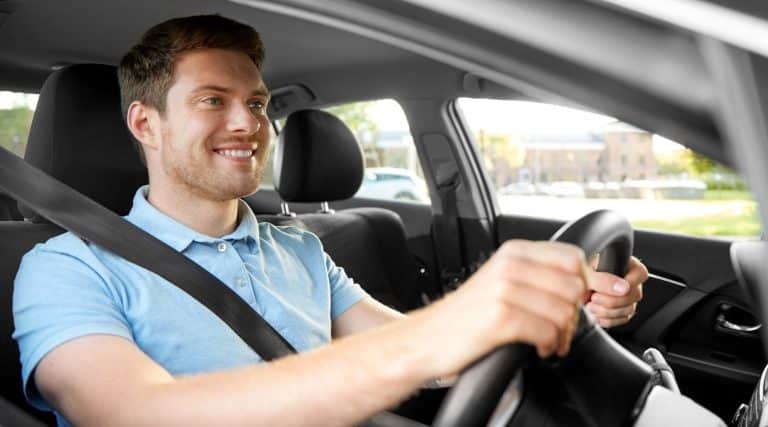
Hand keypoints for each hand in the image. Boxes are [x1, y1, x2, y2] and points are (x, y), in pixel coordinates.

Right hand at [416, 240, 588, 377]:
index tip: (590, 301)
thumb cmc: (467, 314)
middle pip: (574, 286)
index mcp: (514, 252)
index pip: (573, 256)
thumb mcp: (503, 281)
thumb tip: (593, 282)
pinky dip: (550, 346)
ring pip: (564, 310)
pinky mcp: (501, 317)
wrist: (428, 337)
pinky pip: (547, 331)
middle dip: (576, 314)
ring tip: (551, 342)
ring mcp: (504, 289)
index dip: (588, 282)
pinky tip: (540, 349)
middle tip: (562, 330)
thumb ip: (540, 275)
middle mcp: (510, 265)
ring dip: (564, 335)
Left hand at [584, 256, 646, 327]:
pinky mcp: (622, 311)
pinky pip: (622, 320)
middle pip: (634, 295)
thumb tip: (622, 288)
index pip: (640, 274)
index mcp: (626, 266)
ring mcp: (627, 298)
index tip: (613, 288)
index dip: (628, 283)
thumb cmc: (580, 273)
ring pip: (628, 309)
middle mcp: (630, 282)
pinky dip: (607, 319)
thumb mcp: (587, 272)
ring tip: (590, 305)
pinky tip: (595, 314)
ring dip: (607, 311)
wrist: (573, 285)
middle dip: (612, 300)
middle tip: (594, 297)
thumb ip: (603, 278)